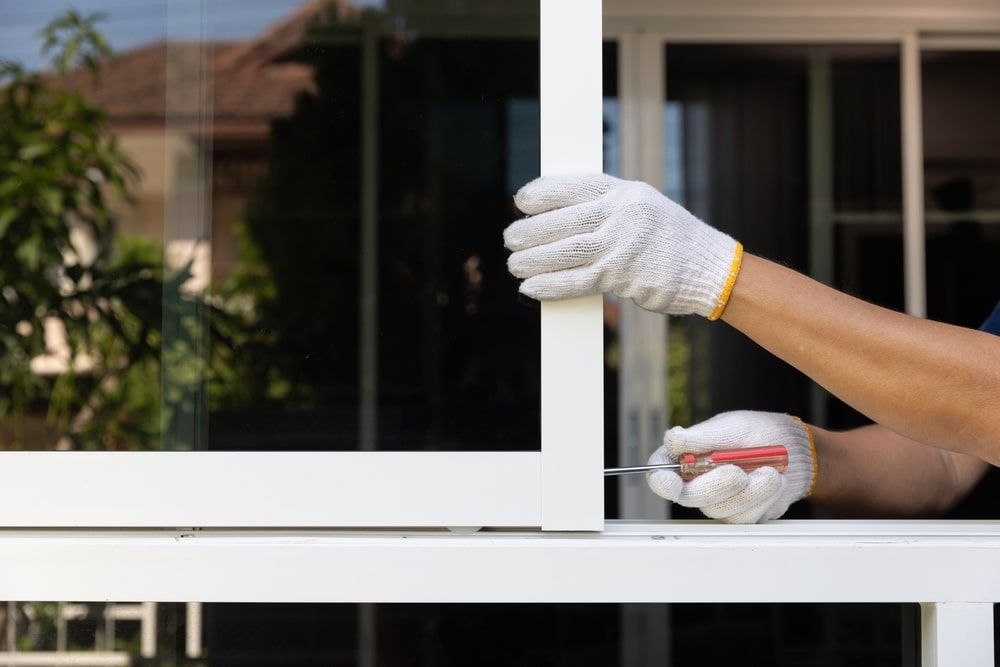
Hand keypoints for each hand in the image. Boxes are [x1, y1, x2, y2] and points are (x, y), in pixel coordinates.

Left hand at [504, 173, 741, 317]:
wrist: (709, 268)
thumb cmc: (670, 240)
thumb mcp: (643, 208)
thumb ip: (607, 209)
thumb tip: (560, 217)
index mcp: (625, 192)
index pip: (573, 186)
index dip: (542, 193)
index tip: (521, 201)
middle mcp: (621, 214)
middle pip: (562, 221)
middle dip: (530, 231)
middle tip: (510, 238)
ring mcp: (621, 245)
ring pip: (564, 251)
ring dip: (533, 260)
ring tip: (514, 264)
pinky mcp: (621, 276)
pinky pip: (576, 281)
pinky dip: (550, 285)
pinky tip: (530, 288)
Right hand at [646, 411, 817, 522]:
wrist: (796, 451)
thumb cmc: (759, 432)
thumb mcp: (732, 427)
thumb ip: (701, 437)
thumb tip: (672, 439)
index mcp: (686, 457)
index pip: (660, 473)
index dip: (660, 480)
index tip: (669, 481)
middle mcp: (697, 482)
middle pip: (688, 496)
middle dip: (715, 485)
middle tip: (737, 472)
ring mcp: (719, 502)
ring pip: (720, 509)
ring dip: (749, 491)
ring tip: (770, 471)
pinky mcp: (741, 515)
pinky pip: (745, 517)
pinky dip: (763, 498)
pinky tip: (773, 481)